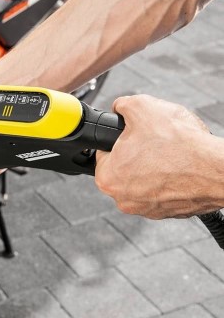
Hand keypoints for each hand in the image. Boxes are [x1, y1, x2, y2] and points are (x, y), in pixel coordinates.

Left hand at [95, 94, 223, 218]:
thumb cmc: (181, 144)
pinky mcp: (170, 212)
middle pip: (124, 167)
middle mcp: (124, 199)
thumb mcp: (142, 107)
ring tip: (170, 153)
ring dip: (154, 165)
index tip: (132, 136)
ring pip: (145, 179)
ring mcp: (148, 209)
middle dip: (137, 152)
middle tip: (154, 142)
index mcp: (108, 178)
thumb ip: (122, 105)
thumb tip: (120, 107)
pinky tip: (181, 165)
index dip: (119, 139)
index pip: (104, 152)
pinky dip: (171, 178)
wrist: (218, 169)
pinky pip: (164, 189)